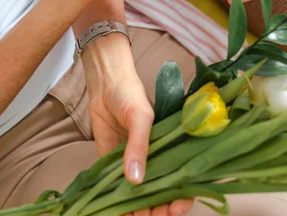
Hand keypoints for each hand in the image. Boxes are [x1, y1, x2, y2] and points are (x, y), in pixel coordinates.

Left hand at [83, 34, 193, 215]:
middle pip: (162, 193)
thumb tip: (136, 179)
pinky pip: (117, 190)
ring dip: (140, 211)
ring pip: (141, 197)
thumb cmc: (130, 93)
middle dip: (160, 209)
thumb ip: (139, 145)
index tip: (176, 207)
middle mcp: (154, 158)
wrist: (104, 84)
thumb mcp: (141, 116)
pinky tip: (116, 215)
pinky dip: (118, 205)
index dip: (182, 196)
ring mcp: (134, 163)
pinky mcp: (113, 164)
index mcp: (170, 147)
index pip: (182, 178)